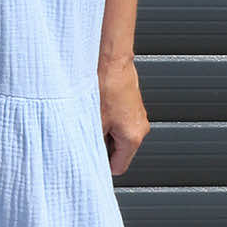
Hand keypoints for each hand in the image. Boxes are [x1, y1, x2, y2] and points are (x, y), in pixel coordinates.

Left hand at [98, 53, 149, 177]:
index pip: (118, 167)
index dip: (101, 165)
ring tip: (92, 116)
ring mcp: (138, 115)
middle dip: (102, 145)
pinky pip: (119, 120)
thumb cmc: (104, 85)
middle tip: (86, 133)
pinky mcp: (133, 104)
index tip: (89, 159)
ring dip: (104, 130)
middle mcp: (140, 128)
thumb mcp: (92, 122)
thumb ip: (92, 145)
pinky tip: (97, 107)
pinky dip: (107, 117)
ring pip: (117, 134)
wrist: (111, 59)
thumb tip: (86, 156)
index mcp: (133, 137)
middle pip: (118, 151)